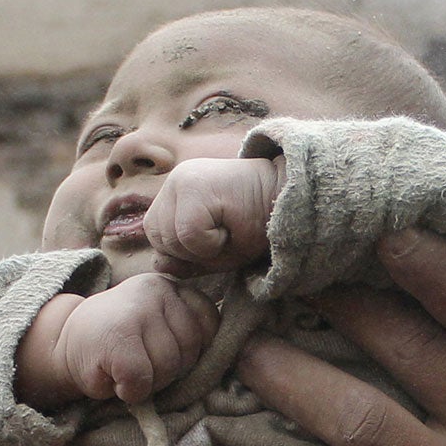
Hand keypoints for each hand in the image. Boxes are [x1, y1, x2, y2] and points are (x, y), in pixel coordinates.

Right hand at [36, 273, 218, 405]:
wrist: (62, 343)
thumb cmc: (118, 343)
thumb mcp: (158, 324)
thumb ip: (188, 330)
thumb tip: (226, 358)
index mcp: (171, 287)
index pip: (209, 324)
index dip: (191, 349)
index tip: (161, 350)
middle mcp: (157, 290)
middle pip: (190, 351)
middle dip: (168, 371)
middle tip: (139, 363)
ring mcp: (136, 311)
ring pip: (168, 368)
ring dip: (148, 383)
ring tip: (126, 369)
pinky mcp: (118, 338)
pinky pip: (142, 381)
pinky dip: (129, 391)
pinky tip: (114, 379)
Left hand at [147, 157, 281, 276]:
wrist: (290, 200)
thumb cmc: (254, 226)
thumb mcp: (213, 251)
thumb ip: (183, 260)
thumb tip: (158, 266)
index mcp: (175, 192)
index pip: (155, 235)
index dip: (183, 251)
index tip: (215, 236)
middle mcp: (174, 181)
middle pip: (158, 239)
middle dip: (190, 251)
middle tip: (224, 234)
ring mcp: (182, 179)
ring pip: (170, 239)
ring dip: (201, 248)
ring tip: (228, 228)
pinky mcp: (194, 185)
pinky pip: (187, 234)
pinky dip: (210, 243)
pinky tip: (230, 226)